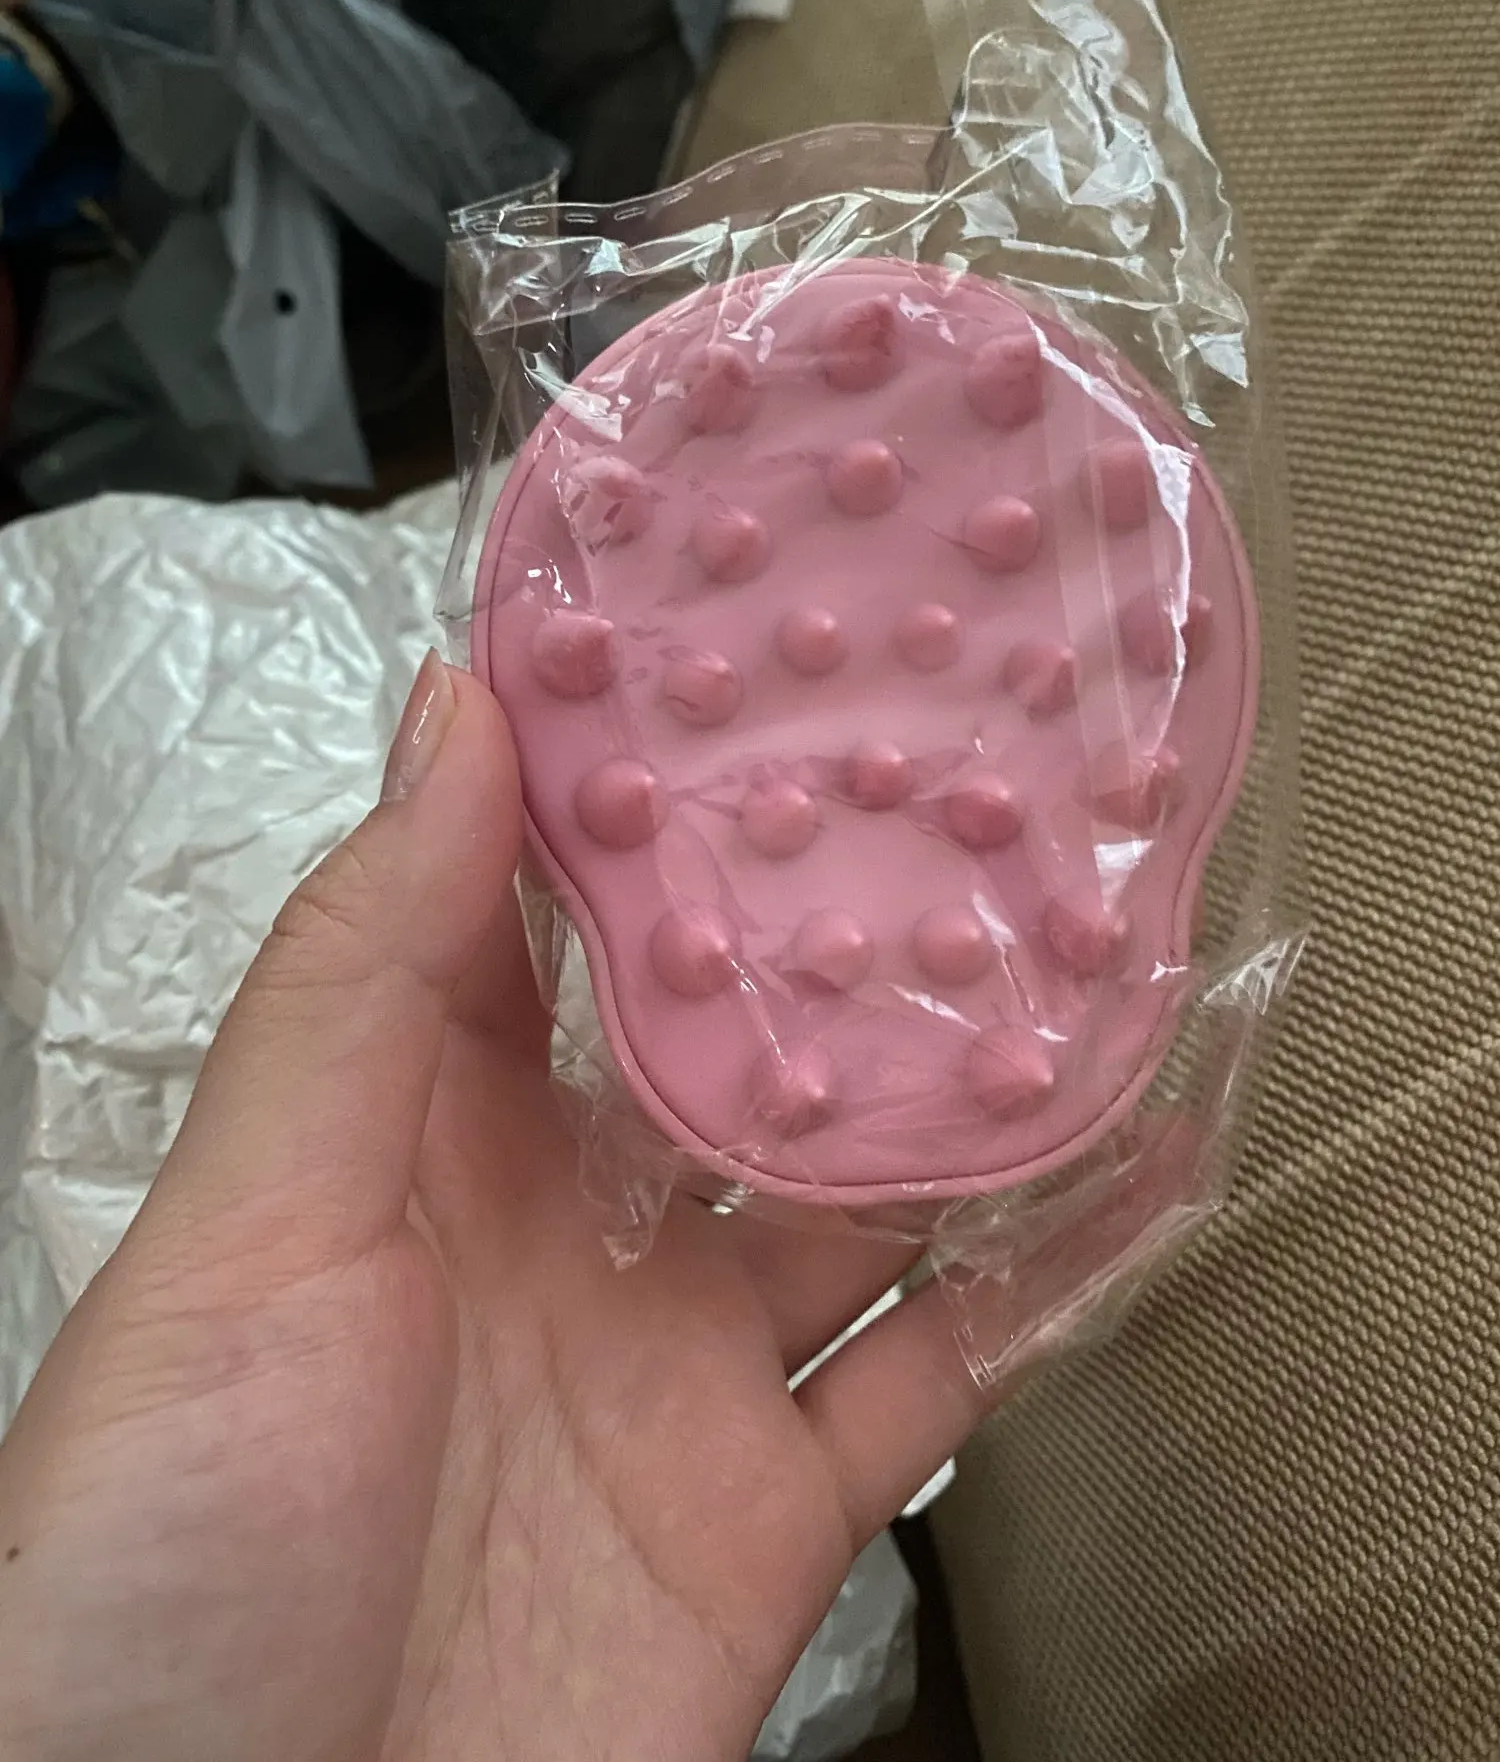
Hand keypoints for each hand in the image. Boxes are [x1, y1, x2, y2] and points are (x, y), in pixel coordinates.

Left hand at [0, 658, 999, 1761]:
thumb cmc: (166, 1549)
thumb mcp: (252, 1224)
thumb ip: (367, 969)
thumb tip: (454, 704)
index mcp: (415, 1130)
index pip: (546, 911)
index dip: (642, 783)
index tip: (756, 648)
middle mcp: (556, 1227)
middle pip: (732, 1039)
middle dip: (839, 920)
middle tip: (973, 774)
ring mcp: (670, 1367)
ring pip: (857, 1188)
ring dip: (968, 1080)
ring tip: (1090, 943)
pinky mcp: (766, 1512)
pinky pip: (934, 1375)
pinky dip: (1043, 1281)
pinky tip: (1138, 1179)